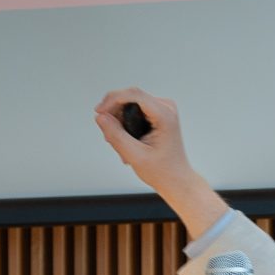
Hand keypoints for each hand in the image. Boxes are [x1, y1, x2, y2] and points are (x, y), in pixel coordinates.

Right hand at [93, 87, 228, 236]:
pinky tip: (127, 141)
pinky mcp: (157, 114)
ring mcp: (162, 109)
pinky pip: (134, 110)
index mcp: (165, 115)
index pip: (133, 95)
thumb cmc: (163, 170)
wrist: (175, 179)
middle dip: (114, 114)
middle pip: (129, 97)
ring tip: (122, 145)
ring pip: (129, 104)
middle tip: (110, 137)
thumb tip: (101, 117)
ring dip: (119, 122)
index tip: (99, 112)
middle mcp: (166, 107)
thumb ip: (116, 135)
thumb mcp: (134, 155)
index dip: (112, 100)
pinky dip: (126, 124)